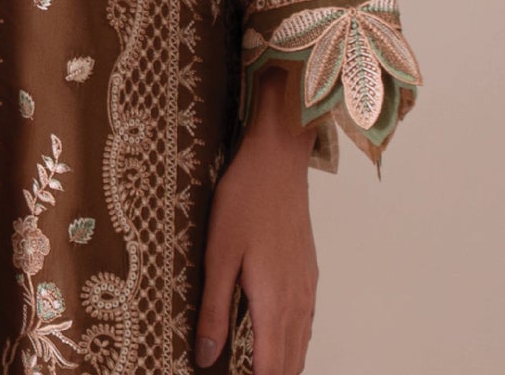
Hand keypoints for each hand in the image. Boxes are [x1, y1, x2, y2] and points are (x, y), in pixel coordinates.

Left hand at [195, 65, 318, 373]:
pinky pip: (305, 326)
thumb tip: (206, 358)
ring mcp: (307, 289)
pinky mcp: (308, 275)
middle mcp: (298, 304)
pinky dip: (292, 346)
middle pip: (290, 365)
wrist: (278, 161)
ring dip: (282, 366)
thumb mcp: (218, 254)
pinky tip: (278, 344)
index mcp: (275, 304)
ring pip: (300, 348)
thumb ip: (213, 309)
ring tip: (259, 369)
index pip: (270, 369)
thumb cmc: (244, 202)